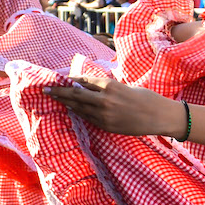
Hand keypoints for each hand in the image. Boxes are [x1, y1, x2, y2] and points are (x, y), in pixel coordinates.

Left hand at [45, 75, 185, 137]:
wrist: (159, 116)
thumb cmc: (146, 98)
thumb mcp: (126, 86)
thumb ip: (108, 87)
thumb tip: (91, 86)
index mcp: (110, 86)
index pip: (84, 81)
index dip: (70, 80)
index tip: (60, 78)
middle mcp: (104, 99)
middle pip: (75, 94)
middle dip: (59, 91)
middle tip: (45, 89)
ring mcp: (104, 114)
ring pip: (79, 107)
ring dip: (66, 102)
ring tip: (55, 98)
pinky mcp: (107, 125)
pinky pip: (88, 118)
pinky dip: (78, 112)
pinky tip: (71, 109)